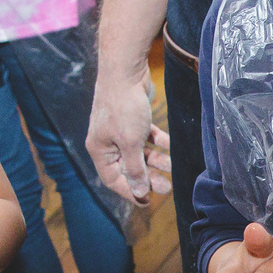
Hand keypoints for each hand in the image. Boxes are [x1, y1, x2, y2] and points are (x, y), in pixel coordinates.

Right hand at [88, 65, 163, 204]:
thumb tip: (140, 191)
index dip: (131, 192)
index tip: (147, 202)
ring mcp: (120, 130)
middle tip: (166, 188)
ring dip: (156, 161)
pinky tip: (171, 147)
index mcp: (100, 150)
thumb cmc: (123, 107)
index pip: (114, 179)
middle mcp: (108, 142)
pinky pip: (146, 137)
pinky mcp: (133, 119)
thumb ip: (135, 168)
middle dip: (147, 178)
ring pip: (139, 152)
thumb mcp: (131, 142)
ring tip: (172, 168)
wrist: (125, 70)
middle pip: (128, 167)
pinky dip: (158, 143)